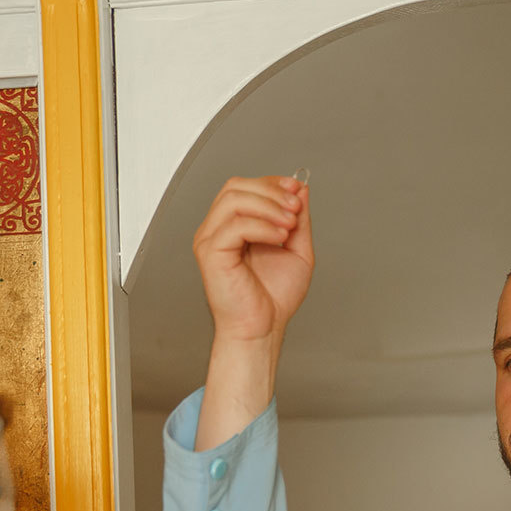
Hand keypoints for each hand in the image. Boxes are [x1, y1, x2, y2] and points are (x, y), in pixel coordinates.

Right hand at [192, 175, 312, 345]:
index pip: (245, 187)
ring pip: (233, 199)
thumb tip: (300, 189)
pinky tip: (278, 237)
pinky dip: (261, 226)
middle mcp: (219, 230)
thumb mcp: (297, 249)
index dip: (272, 183)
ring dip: (268, 205)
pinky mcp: (211, 253)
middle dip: (271, 191)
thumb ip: (298, 219)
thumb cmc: (273, 298)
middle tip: (295, 207)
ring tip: (289, 224)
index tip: (296, 189)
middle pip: (236, 186)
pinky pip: (234, 225)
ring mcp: (211, 240)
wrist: (263, 328)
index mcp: (235, 226)